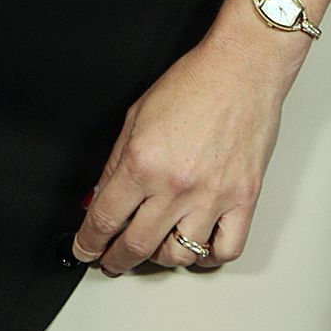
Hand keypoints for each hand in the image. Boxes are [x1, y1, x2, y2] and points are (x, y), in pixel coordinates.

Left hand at [68, 19, 300, 274]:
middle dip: (117, 260)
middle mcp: (176, 185)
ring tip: (154, 249)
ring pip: (179, 256)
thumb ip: (116, 163)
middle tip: (112, 261)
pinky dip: (208, 257)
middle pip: (136, 245)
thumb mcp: (136, 117)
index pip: (105, 218)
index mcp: (142, 162)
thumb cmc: (194, 84)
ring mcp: (212, 196)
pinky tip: (198, 247)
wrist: (242, 68)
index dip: (89, 242)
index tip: (86, 250)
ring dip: (160, 259)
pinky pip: (225, 249)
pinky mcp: (244, 199)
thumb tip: (100, 197)